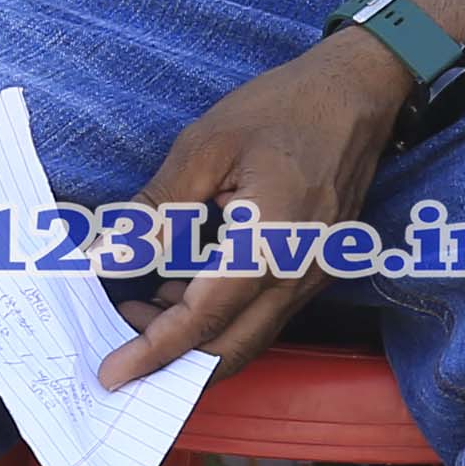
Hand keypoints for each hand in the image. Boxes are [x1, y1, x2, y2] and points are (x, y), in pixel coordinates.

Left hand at [101, 34, 402, 381]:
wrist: (357, 92)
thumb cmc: (282, 109)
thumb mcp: (204, 148)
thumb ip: (157, 210)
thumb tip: (107, 254)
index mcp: (269, 243)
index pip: (203, 319)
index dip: (153, 350)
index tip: (113, 373)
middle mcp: (298, 273)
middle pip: (231, 349)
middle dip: (171, 361)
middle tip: (118, 341)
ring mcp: (314, 275)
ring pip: (249, 336)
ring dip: (195, 340)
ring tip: (140, 307)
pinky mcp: (316, 267)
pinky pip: (265, 312)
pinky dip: (221, 317)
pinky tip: (181, 288)